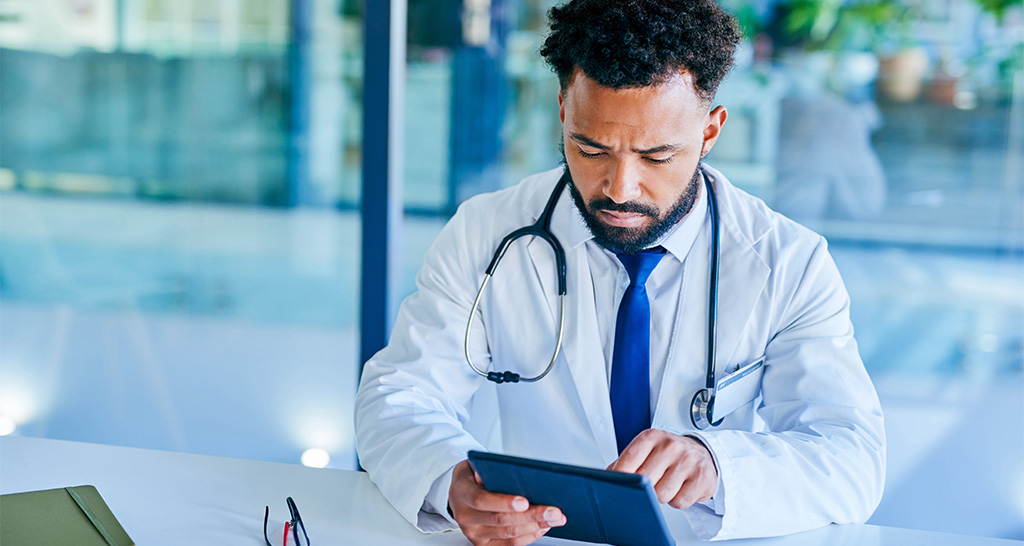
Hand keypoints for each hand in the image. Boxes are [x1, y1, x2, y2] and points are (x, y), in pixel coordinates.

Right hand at [448, 459, 565, 545]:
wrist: (460, 492)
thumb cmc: (473, 476)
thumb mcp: (476, 464)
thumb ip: (489, 468)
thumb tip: (506, 473)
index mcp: (461, 493)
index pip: (481, 500)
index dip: (503, 502)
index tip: (525, 501)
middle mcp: (465, 516)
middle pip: (500, 520)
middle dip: (530, 515)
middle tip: (553, 511)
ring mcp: (474, 533)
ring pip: (508, 534)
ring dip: (535, 526)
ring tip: (554, 518)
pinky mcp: (484, 544)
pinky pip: (510, 544)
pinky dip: (529, 536)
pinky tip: (542, 527)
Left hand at [607, 429, 717, 508]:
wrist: (702, 454)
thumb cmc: (668, 454)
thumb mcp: (645, 451)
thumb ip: (624, 462)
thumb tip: (605, 478)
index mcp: (652, 437)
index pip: (630, 458)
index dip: (621, 475)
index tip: (618, 485)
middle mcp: (671, 445)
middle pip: (645, 481)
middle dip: (644, 489)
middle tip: (650, 484)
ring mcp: (688, 460)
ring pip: (662, 494)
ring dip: (662, 497)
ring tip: (667, 485)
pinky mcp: (702, 476)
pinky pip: (680, 501)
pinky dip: (678, 501)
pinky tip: (681, 489)